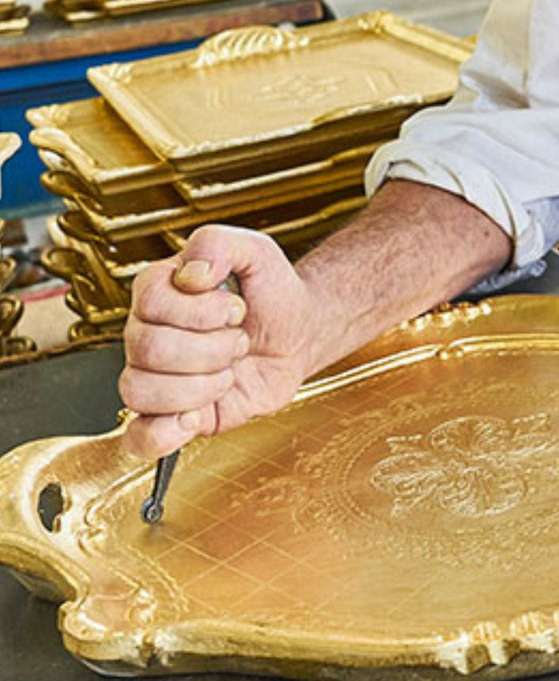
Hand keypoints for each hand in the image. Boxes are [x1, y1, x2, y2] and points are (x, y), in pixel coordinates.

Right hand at [121, 225, 323, 458]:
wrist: (298, 333)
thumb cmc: (272, 292)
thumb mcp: (256, 251)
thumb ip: (219, 243)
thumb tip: (193, 272)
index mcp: (159, 291)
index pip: (152, 303)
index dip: (203, 311)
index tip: (235, 308)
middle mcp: (147, 334)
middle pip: (149, 350)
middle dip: (212, 348)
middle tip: (238, 340)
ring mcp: (157, 376)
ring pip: (141, 391)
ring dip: (202, 384)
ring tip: (228, 371)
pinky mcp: (172, 415)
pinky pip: (139, 437)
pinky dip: (163, 434)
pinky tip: (194, 417)